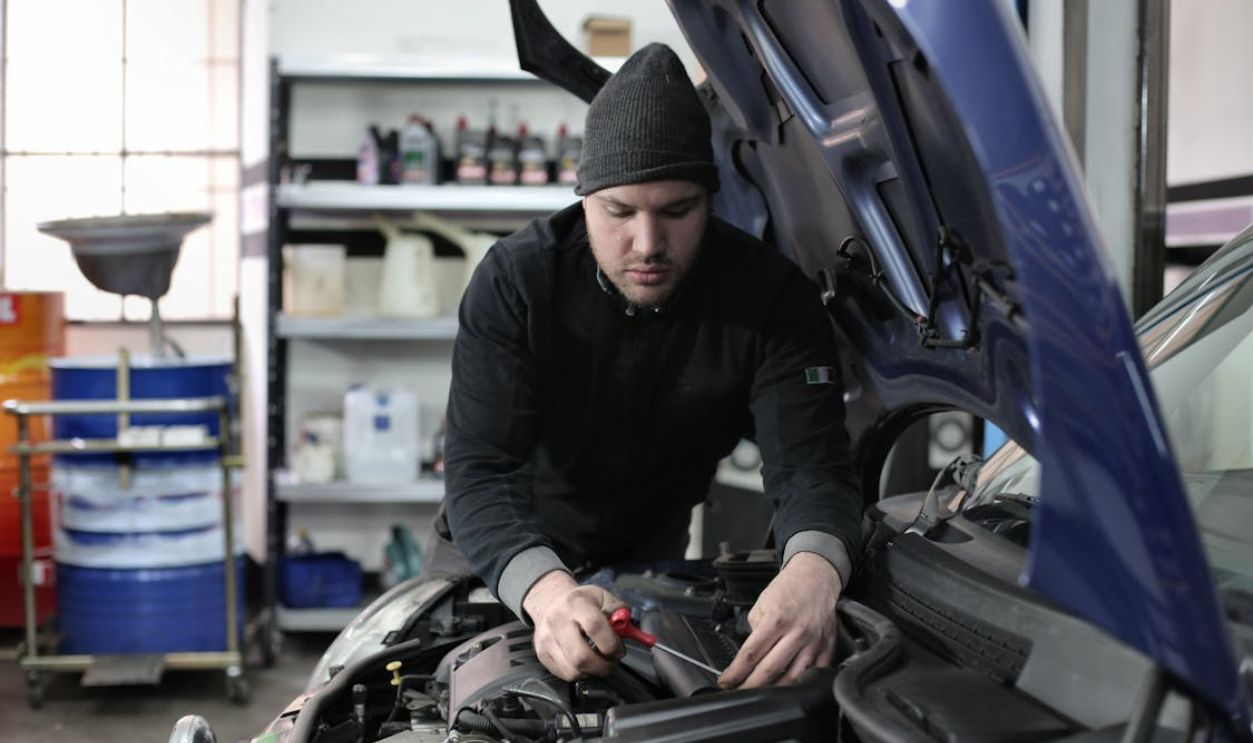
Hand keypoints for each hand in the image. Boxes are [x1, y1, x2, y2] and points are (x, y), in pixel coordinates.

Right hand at [523, 570, 626, 680]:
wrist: (551, 601)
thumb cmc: (580, 601)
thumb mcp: (603, 597)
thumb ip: (619, 612)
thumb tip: (628, 631)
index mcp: (575, 603)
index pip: (595, 627)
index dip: (612, 644)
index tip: (619, 650)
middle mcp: (557, 620)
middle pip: (581, 656)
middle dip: (603, 666)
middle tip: (611, 661)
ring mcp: (546, 639)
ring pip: (573, 670)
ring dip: (592, 671)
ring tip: (598, 661)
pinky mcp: (542, 654)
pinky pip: (564, 674)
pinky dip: (579, 673)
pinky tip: (584, 662)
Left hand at [717, 552, 841, 688]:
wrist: (816, 576)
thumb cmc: (789, 588)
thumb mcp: (762, 603)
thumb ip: (755, 629)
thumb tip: (750, 653)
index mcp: (777, 619)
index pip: (751, 654)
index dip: (736, 672)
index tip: (726, 682)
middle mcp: (797, 632)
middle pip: (770, 670)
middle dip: (750, 686)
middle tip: (738, 693)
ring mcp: (814, 642)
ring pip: (793, 678)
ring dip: (774, 691)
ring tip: (760, 695)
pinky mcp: (827, 647)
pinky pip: (814, 674)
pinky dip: (800, 684)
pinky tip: (787, 688)